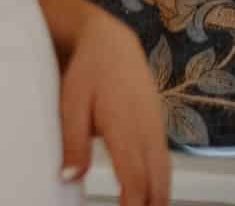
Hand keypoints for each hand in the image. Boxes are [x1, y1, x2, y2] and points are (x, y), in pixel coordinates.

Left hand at [58, 10, 170, 204]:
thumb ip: (73, 142)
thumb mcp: (71, 103)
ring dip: (157, 198)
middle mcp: (148, 134)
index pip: (136, 180)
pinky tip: (151, 196)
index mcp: (125, 130)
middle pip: (157, 185)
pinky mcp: (158, 128)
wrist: (113, 44)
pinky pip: (164, 164)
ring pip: (164, 176)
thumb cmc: (88, 73)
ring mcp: (157, 131)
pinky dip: (160, 184)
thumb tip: (70, 177)